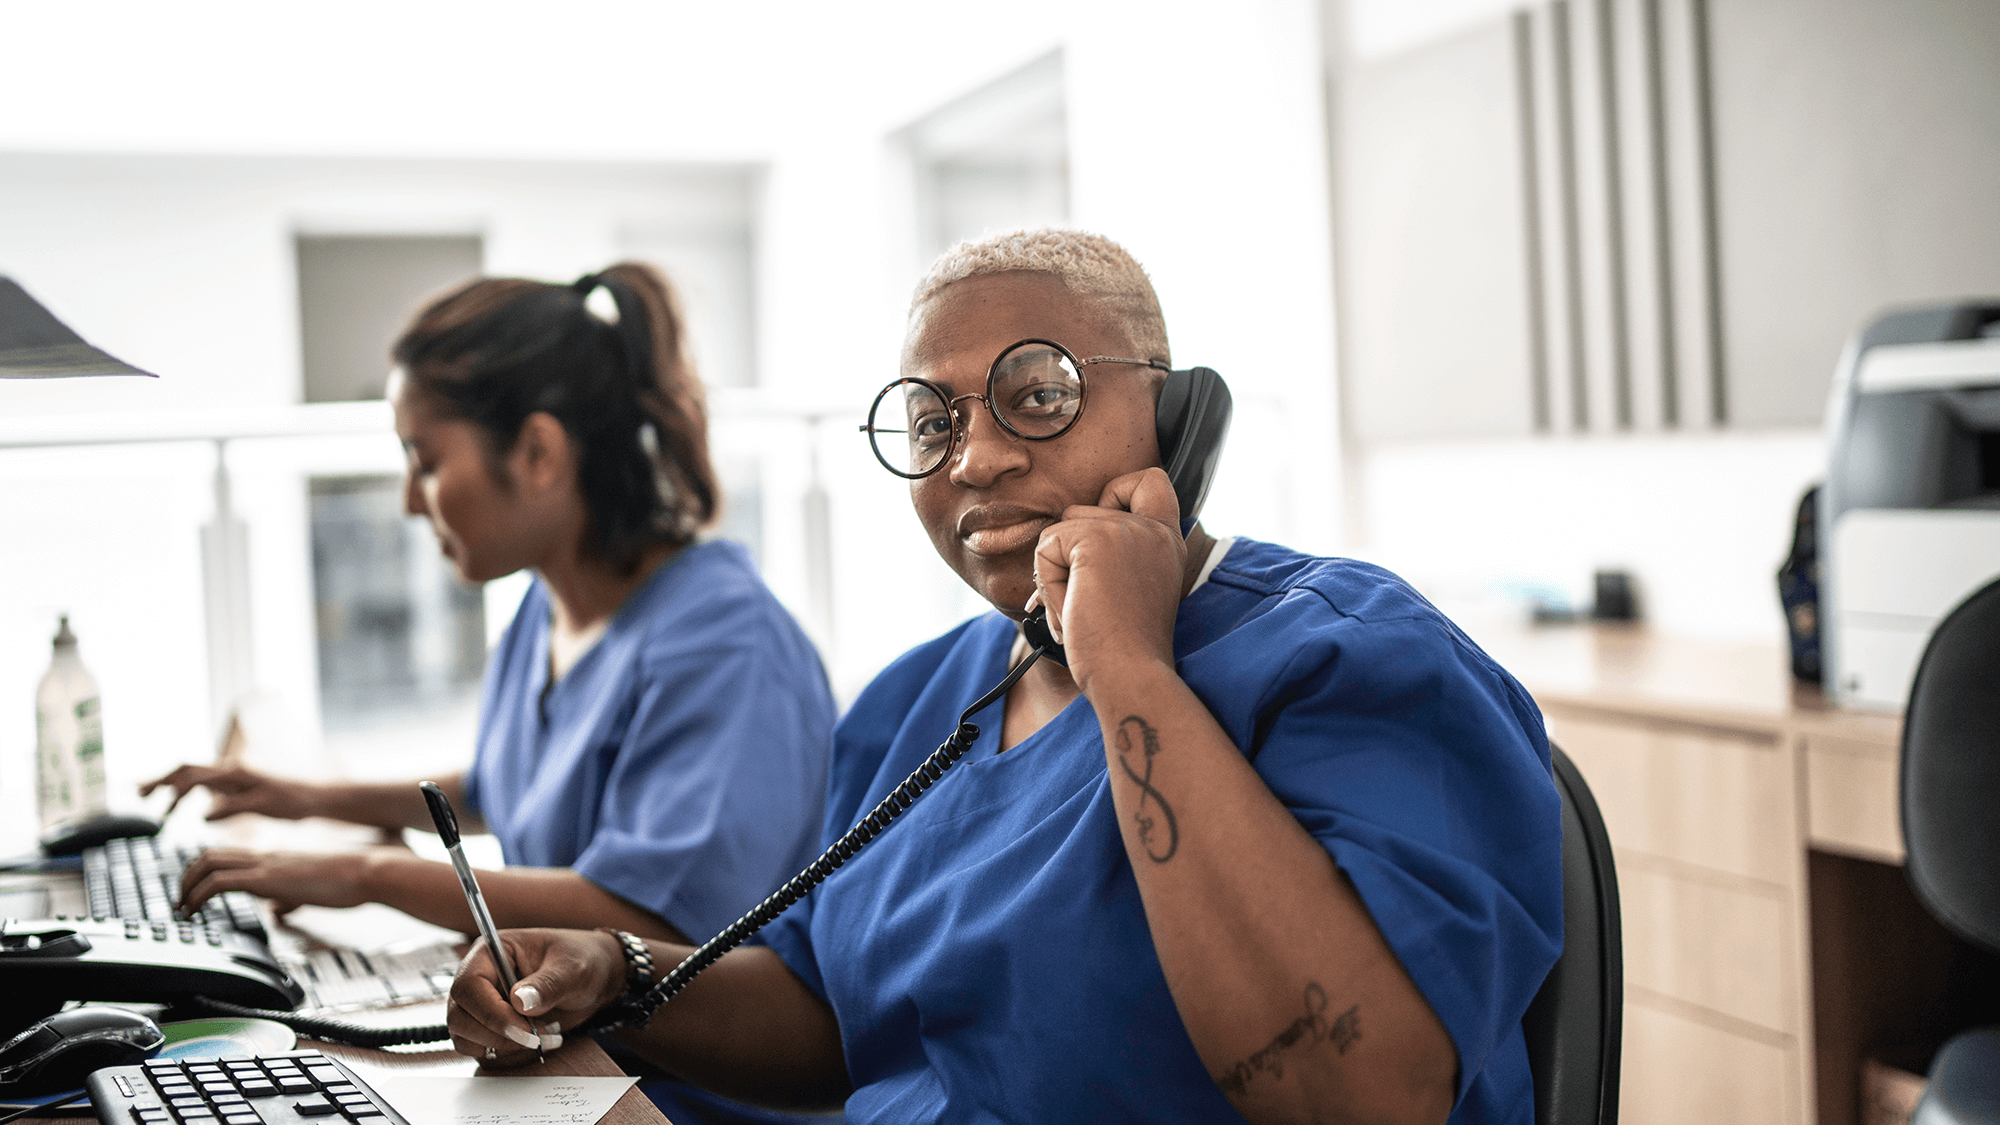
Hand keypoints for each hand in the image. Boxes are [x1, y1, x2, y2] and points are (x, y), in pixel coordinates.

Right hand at [139, 764, 319, 820]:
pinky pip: (207, 784)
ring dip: (173, 788)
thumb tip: (202, 815)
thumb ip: (232, 808)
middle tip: (138, 795)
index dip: (166, 784)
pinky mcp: (239, 783)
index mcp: (235, 773)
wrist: (317, 796)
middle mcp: (231, 769)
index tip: (147, 798)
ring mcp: (234, 775)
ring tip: (155, 807)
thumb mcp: (264, 806)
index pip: (192, 774)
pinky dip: (190, 792)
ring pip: (195, 775)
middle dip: (161, 781)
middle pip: (187, 769)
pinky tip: (183, 807)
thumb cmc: (294, 802)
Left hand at [178, 847, 386, 915]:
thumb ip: (289, 896)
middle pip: (208, 855)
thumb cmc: (346, 880)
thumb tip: (278, 908)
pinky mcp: (266, 878)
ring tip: (181, 909)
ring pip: (207, 863)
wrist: (364, 871)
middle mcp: (263, 856)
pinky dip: (199, 895)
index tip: (193, 893)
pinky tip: (196, 911)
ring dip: (186, 886)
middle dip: (185, 878)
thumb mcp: (310, 889)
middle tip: (179, 902)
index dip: (202, 872)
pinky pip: (219, 882)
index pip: (227, 856)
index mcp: (273, 858)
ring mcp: (263, 865)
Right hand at [447, 929, 623, 1064]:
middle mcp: (480, 979)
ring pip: (466, 1039)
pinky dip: (508, 1055)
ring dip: (504, 1048)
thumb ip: (548, 984)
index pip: (468, 987)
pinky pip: (482, 1051)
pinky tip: (538, 1042)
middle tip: (538, 1037)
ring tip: (544, 1036)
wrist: (595, 976)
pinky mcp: (490, 1027)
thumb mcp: (573, 968)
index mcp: (490, 952)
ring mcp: (482, 1005)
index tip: (522, 1029)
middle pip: (460, 1018)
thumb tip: (519, 1002)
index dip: (490, 1013)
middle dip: (498, 1035)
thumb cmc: (582, 959)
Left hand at [1029, 467, 1187, 693]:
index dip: (1117, 495)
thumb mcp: (1132, 589)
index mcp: (1167, 541)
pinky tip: (1073, 613)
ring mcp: (1127, 530)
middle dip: (1067, 555)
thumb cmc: (1125, 648)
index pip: (1149, 480)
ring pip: (1058, 530)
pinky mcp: (1095, 539)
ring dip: (1056, 575)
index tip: (1108, 541)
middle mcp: (1153, 529)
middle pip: (1081, 511)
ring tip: (1081, 610)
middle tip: (1087, 598)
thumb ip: (1114, 555)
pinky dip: (1048, 585)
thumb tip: (1057, 542)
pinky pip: (1046, 548)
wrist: (1129, 673)